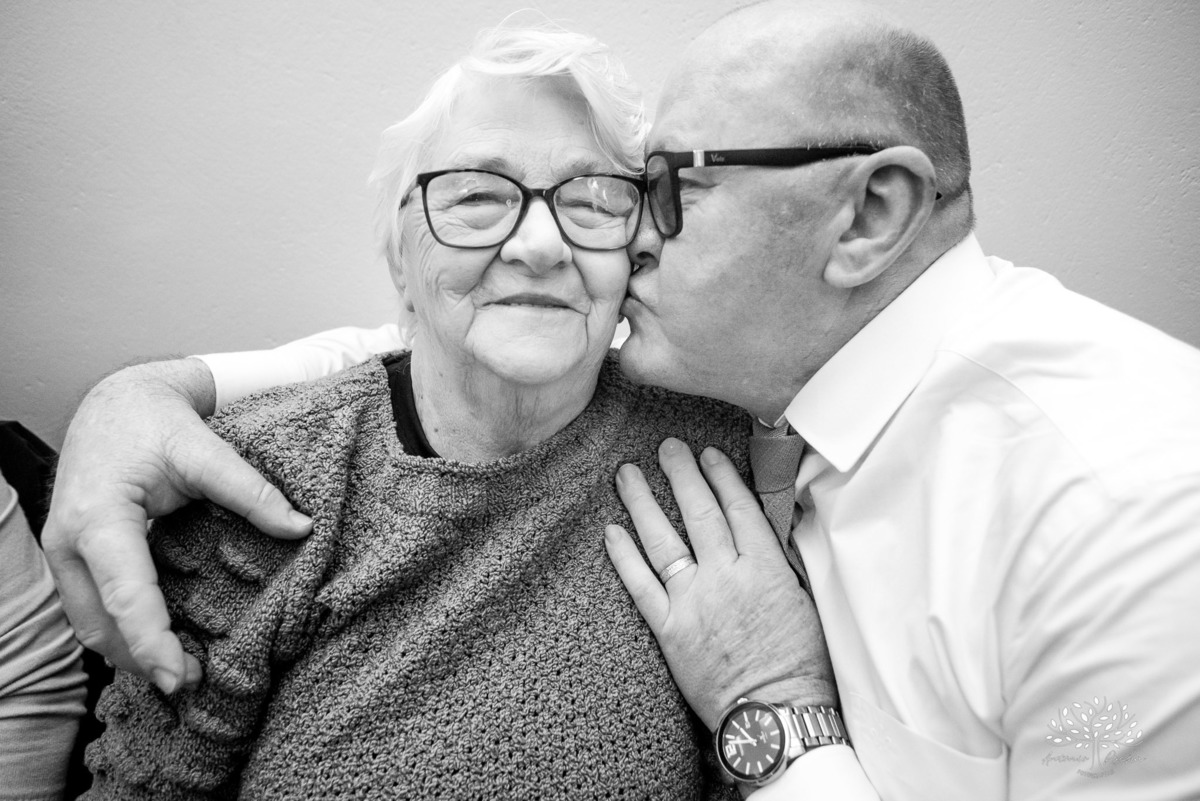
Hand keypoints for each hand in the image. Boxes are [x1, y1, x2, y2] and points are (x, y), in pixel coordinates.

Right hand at [41, 359, 312, 692]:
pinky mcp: (73, 555)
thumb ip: (250, 491)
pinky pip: (92, 606)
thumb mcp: (205, 448)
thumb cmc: (154, 419)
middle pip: (100, 623)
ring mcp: (63, 551)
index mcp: (98, 517)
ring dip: (130, 650)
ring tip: (184, 668)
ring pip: (90, 622)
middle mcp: (68, 541)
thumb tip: (302, 526)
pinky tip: (161, 640)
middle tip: (193, 682)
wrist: (117, 398)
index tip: (179, 677)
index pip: (125, 595)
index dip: (151, 642)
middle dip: (142, 659)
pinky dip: (122, 628)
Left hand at [605, 438, 835, 729]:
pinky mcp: (669, 630)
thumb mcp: (804, 603)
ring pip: (663, 541)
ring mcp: (693, 602)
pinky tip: (611, 531)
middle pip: (699, 514)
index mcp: (765, 569)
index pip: (739, 509)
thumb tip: (761, 532)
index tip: (708, 454)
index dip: (722, 477)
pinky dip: (624, 557)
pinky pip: (640, 586)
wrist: (774, 717)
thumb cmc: (800, 666)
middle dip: (682, 474)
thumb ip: (778, 564)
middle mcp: (725, 577)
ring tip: (628, 474)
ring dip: (643, 503)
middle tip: (666, 446)